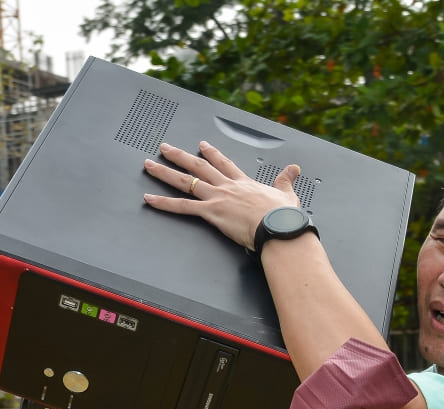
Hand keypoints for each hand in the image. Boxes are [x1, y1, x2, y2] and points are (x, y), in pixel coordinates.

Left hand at [142, 141, 301, 250]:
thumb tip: (294, 169)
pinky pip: (182, 206)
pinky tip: (149, 199)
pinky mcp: (211, 212)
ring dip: (165, 172)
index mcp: (243, 183)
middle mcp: (227, 186)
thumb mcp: (287, 195)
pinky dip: (164, 203)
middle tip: (165, 148)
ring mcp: (217, 197)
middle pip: (198, 166)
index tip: (202, 145)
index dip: (212, 153)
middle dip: (180, 156)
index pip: (223, 163)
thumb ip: (286, 180)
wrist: (278, 227)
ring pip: (186, 181)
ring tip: (149, 165)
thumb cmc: (283, 217)